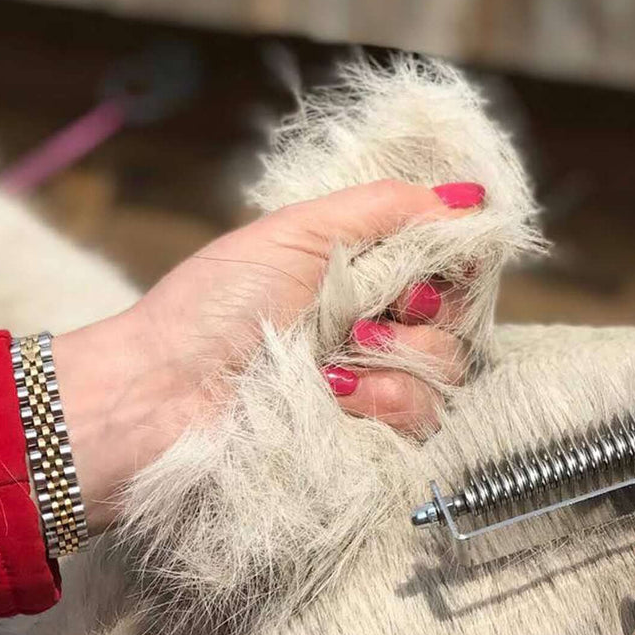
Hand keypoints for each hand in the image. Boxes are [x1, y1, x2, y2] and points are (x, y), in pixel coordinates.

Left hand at [50, 179, 484, 531]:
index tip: (436, 260)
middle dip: (425, 307)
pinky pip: (425, 417)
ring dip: (403, 354)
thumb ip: (383, 209)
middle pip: (456, 315)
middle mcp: (375, 329)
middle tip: (375, 309)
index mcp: (359, 277)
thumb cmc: (214, 306)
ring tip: (343, 354)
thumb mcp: (297, 233)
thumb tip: (468, 197)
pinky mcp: (372, 437)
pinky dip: (389, 400)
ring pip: (447, 368)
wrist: (167, 393)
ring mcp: (375, 386)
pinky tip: (340, 395)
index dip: (452, 261)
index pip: (444, 266)